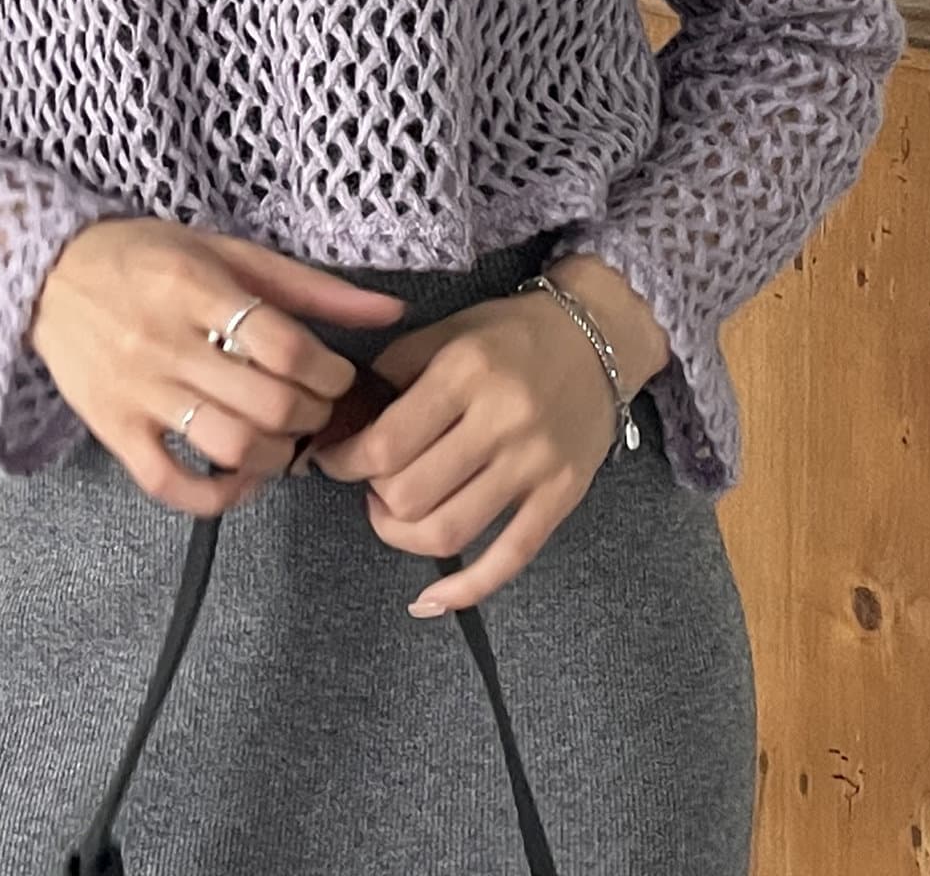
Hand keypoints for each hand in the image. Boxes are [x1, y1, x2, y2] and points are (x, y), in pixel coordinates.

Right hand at [27, 218, 407, 518]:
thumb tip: (392, 310)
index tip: (337, 375)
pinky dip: (215, 495)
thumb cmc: (145, 256)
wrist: (46, 273)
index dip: (329, 372)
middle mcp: (165, 341)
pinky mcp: (112, 429)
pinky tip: (241, 480)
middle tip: (318, 411)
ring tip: (285, 441)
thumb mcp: (227, 250)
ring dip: (276, 456)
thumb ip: (310, 286)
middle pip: (266, 402)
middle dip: (311, 416)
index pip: (285, 346)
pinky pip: (169, 482)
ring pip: (227, 445)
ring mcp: (136, 391)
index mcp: (196, 287)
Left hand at [310, 256, 669, 615]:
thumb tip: (345, 423)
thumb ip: (394, 370)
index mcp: (465, 372)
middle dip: (374, 494)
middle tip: (370, 480)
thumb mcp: (447, 331)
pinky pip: (509, 558)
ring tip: (393, 513)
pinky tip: (429, 599)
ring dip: (402, 534)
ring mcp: (535, 464)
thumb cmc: (509, 334)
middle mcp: (502, 420)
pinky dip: (465, 589)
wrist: (596, 337)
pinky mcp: (561, 496)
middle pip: (411, 494)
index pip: (385, 444)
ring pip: (449, 532)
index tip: (333, 459)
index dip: (344, 462)